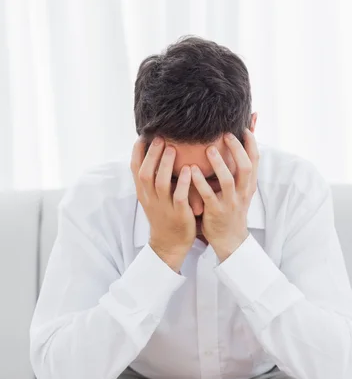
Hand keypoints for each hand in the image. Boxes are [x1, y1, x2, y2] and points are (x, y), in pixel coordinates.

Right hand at [131, 136, 195, 269]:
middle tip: (160, 137)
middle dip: (152, 154)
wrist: (170, 244)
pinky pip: (179, 196)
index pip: (134, 169)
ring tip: (172, 148)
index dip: (137, 151)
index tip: (143, 135)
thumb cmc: (164, 215)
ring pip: (161, 183)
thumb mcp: (152, 197)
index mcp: (143, 193)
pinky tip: (189, 170)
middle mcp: (150, 198)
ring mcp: (164, 206)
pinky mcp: (179, 214)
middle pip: (145, 173)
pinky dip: (184, 182)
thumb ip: (152, 177)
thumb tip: (154, 152)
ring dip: (166, 165)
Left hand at [190, 128, 259, 261]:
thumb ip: (238, 169)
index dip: (251, 141)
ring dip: (219, 164)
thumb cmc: (231, 208)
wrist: (230, 239)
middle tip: (225, 133)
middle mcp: (243, 192)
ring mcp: (230, 202)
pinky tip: (191, 170)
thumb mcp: (240, 189)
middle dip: (237, 149)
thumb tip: (241, 145)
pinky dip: (200, 182)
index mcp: (249, 184)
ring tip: (209, 149)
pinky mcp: (216, 212)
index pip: (255, 159)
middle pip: (246, 166)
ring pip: (228, 180)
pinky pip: (208, 195)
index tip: (243, 125)